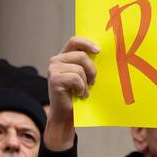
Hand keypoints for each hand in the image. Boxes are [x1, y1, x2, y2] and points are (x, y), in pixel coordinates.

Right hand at [45, 36, 98, 150]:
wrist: (66, 115)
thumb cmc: (77, 95)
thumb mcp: (84, 76)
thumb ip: (87, 64)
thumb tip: (103, 54)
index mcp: (64, 56)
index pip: (75, 41)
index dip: (87, 43)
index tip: (99, 51)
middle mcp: (56, 60)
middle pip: (81, 55)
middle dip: (91, 69)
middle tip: (93, 82)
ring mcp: (54, 69)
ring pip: (79, 68)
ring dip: (86, 82)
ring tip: (83, 91)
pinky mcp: (55, 79)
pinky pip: (76, 79)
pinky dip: (81, 88)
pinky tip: (79, 95)